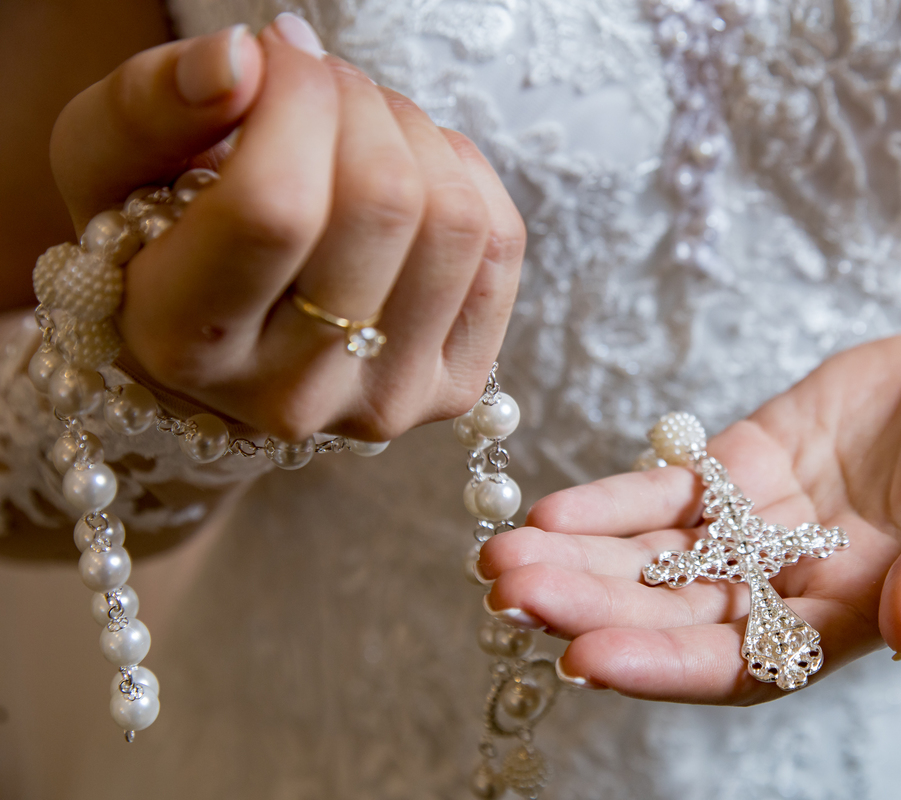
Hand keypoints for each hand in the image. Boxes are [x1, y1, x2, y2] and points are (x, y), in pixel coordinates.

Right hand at [49, 14, 523, 439]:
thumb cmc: (152, 234)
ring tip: (359, 123)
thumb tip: (245, 58)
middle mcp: (291, 393)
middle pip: (384, 205)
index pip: (276, 208)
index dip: (295, 101)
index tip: (275, 54)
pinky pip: (501, 246)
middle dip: (357, 103)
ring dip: (413, 131)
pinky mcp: (453, 387)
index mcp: (185, 344)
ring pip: (457, 222)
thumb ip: (152, 105)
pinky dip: (463, 175)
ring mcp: (385, 400)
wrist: (216, 325)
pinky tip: (409, 169)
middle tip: (317, 80)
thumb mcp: (105, 160)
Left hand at [479, 334, 900, 703]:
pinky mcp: (739, 465)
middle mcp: (789, 584)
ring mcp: (757, 526)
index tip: (585, 659)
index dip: (665, 667)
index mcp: (852, 615)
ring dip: (577, 559)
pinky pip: (664, 492)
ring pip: (652, 558)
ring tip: (499, 555)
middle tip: (508, 592)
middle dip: (589, 608)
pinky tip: (550, 507)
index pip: (744, 664)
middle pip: (672, 615)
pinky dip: (609, 502)